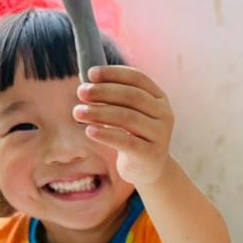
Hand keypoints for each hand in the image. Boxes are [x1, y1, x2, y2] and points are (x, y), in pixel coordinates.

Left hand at [74, 65, 175, 186]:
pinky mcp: (151, 154)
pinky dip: (106, 134)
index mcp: (159, 98)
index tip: (90, 74)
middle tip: (81, 92)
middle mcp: (164, 114)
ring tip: (78, 112)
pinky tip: (89, 131)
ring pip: (128, 118)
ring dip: (100, 112)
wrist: (148, 168)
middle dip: (104, 92)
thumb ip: (112, 96)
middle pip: (133, 96)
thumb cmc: (133, 134)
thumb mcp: (127, 112)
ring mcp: (160, 134)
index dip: (113, 73)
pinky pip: (126, 142)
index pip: (138, 78)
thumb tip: (85, 81)